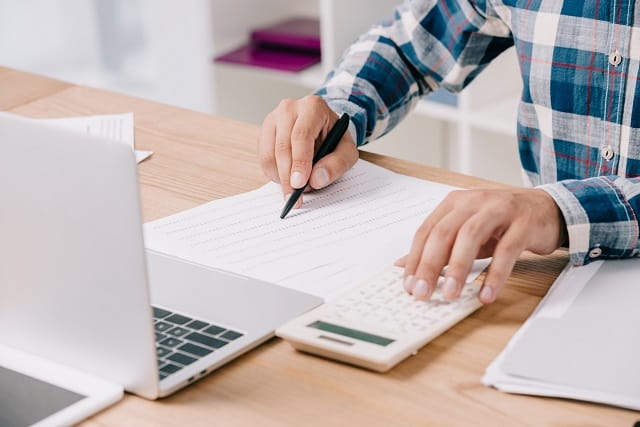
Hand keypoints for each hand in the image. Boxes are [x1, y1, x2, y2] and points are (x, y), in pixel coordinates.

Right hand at [258, 95, 357, 206]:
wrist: (323, 127)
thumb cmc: (335, 138)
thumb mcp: (347, 150)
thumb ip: (337, 164)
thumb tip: (316, 180)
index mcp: (313, 107)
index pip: (301, 136)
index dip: (299, 162)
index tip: (299, 183)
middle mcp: (289, 108)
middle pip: (283, 147)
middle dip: (288, 176)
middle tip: (294, 196)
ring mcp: (273, 118)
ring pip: (269, 154)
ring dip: (280, 176)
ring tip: (295, 186)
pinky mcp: (264, 131)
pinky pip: (263, 158)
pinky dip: (274, 173)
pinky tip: (288, 176)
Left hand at [400, 188, 566, 303]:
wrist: (546, 208)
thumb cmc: (501, 222)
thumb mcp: (465, 231)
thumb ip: (438, 248)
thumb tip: (404, 267)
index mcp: (454, 204)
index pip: (427, 231)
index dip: (415, 259)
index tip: (408, 284)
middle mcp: (473, 202)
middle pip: (444, 233)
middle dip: (430, 265)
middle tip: (423, 292)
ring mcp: (499, 210)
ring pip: (471, 236)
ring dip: (458, 268)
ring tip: (450, 294)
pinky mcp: (523, 223)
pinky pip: (506, 250)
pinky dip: (495, 274)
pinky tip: (486, 294)